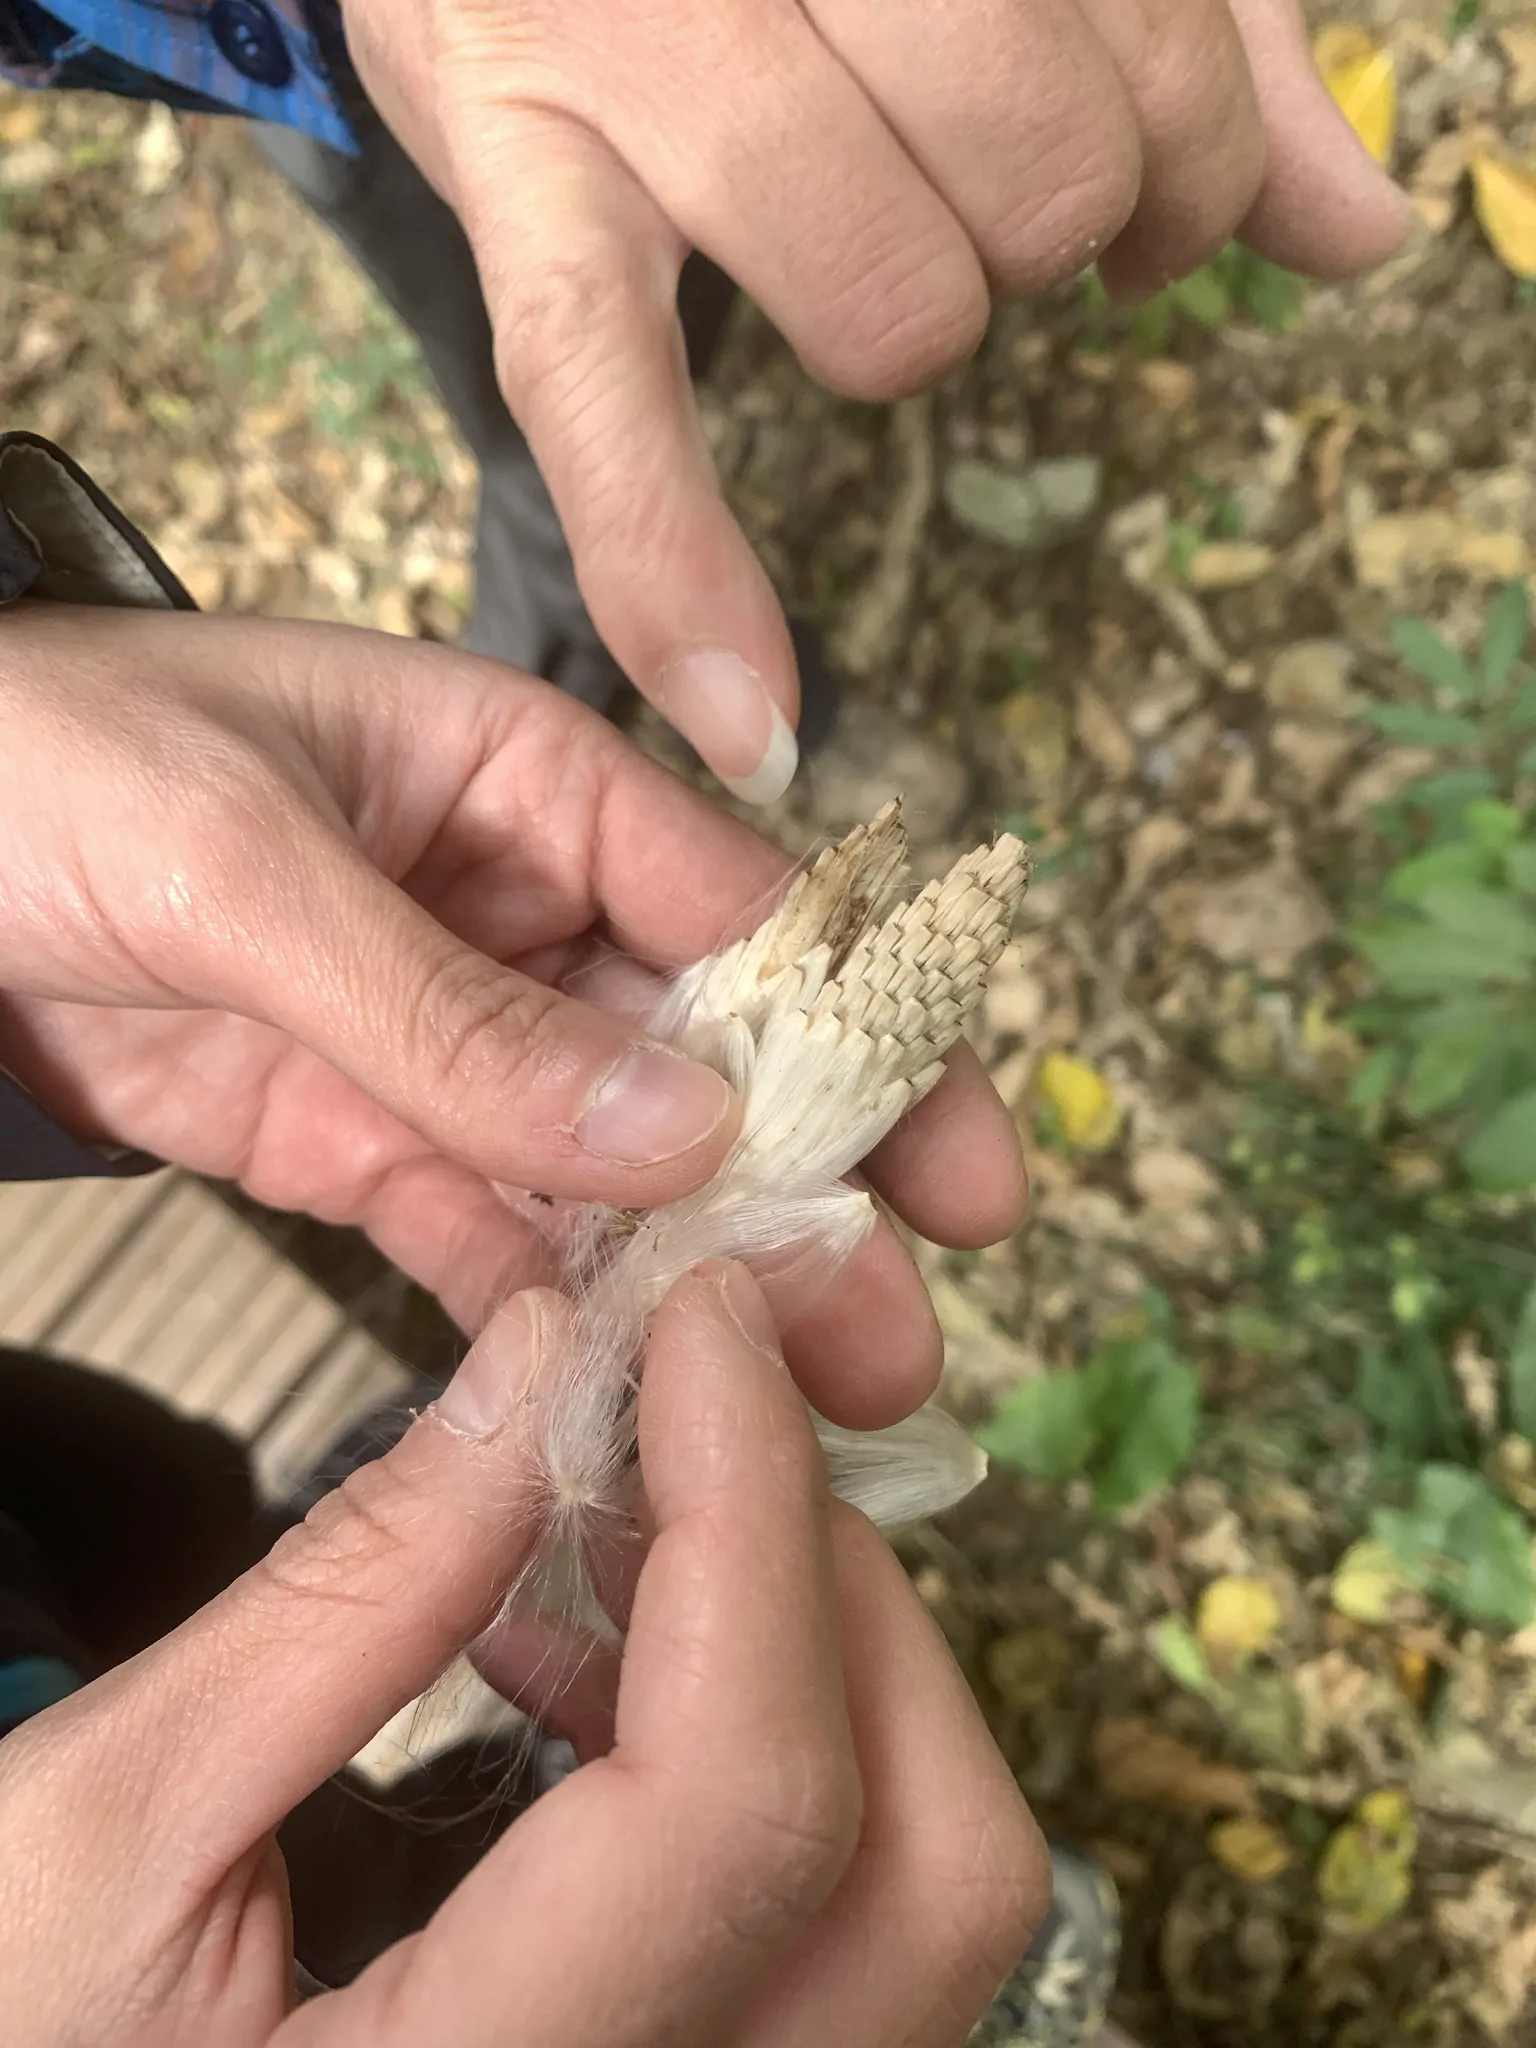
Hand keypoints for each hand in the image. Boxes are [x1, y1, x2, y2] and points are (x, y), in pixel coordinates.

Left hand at [0, 605, 1024, 1422]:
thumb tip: (680, 1125)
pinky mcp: (356, 1141)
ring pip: (605, 1167)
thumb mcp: (244, 861)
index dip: (864, 1040)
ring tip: (787, 1398)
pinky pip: (479, 1230)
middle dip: (802, 1192)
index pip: (738, 911)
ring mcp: (440, 1039)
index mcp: (523, 781)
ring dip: (692, 1275)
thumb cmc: (40, 762)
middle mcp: (512, 909)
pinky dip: (542, 1307)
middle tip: (887, 1338)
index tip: (955, 1171)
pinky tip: (607, 1384)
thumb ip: (451, 1006)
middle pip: (701, 1061)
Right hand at [0, 1264, 1045, 2047]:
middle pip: (932, 1863)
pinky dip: (770, 1735)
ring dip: (818, 1646)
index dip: (754, 1508)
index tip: (704, 1319)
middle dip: (833, 1577)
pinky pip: (839, 1924)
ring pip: (924, 1895)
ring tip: (617, 1524)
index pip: (750, 1795)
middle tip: (691, 1405)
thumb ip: (350, 1597)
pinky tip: (594, 1658)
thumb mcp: (102, 1834)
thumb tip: (548, 1368)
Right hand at [342, 0, 1410, 796]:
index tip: (1145, 163)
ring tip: (874, 248)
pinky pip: (603, 398)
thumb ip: (1201, 46)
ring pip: (891, 303)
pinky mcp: (516, 168)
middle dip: (1059, 236)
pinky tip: (750, 720)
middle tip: (989, 193)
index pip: (1157, 47)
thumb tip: (1360, 231)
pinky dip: (673, 571)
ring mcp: (634, 44)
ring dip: (920, 325)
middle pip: (1041, 186)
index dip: (1196, 153)